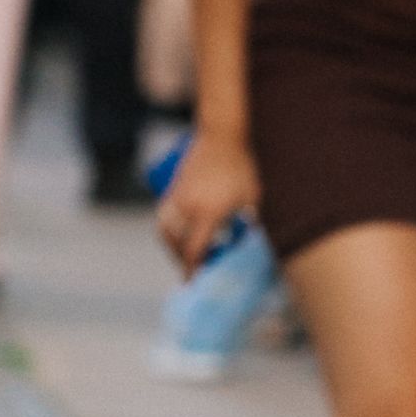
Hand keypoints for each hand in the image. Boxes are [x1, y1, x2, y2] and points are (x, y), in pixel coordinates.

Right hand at [156, 128, 259, 271]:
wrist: (220, 135)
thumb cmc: (242, 166)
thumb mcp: (253, 197)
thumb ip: (250, 221)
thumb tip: (250, 242)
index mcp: (208, 214)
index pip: (194, 250)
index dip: (191, 269)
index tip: (190, 281)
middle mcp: (188, 208)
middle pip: (178, 244)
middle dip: (182, 260)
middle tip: (192, 268)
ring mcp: (176, 198)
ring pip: (166, 232)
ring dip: (171, 246)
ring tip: (182, 252)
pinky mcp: (171, 190)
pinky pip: (163, 218)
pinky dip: (166, 231)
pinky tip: (174, 235)